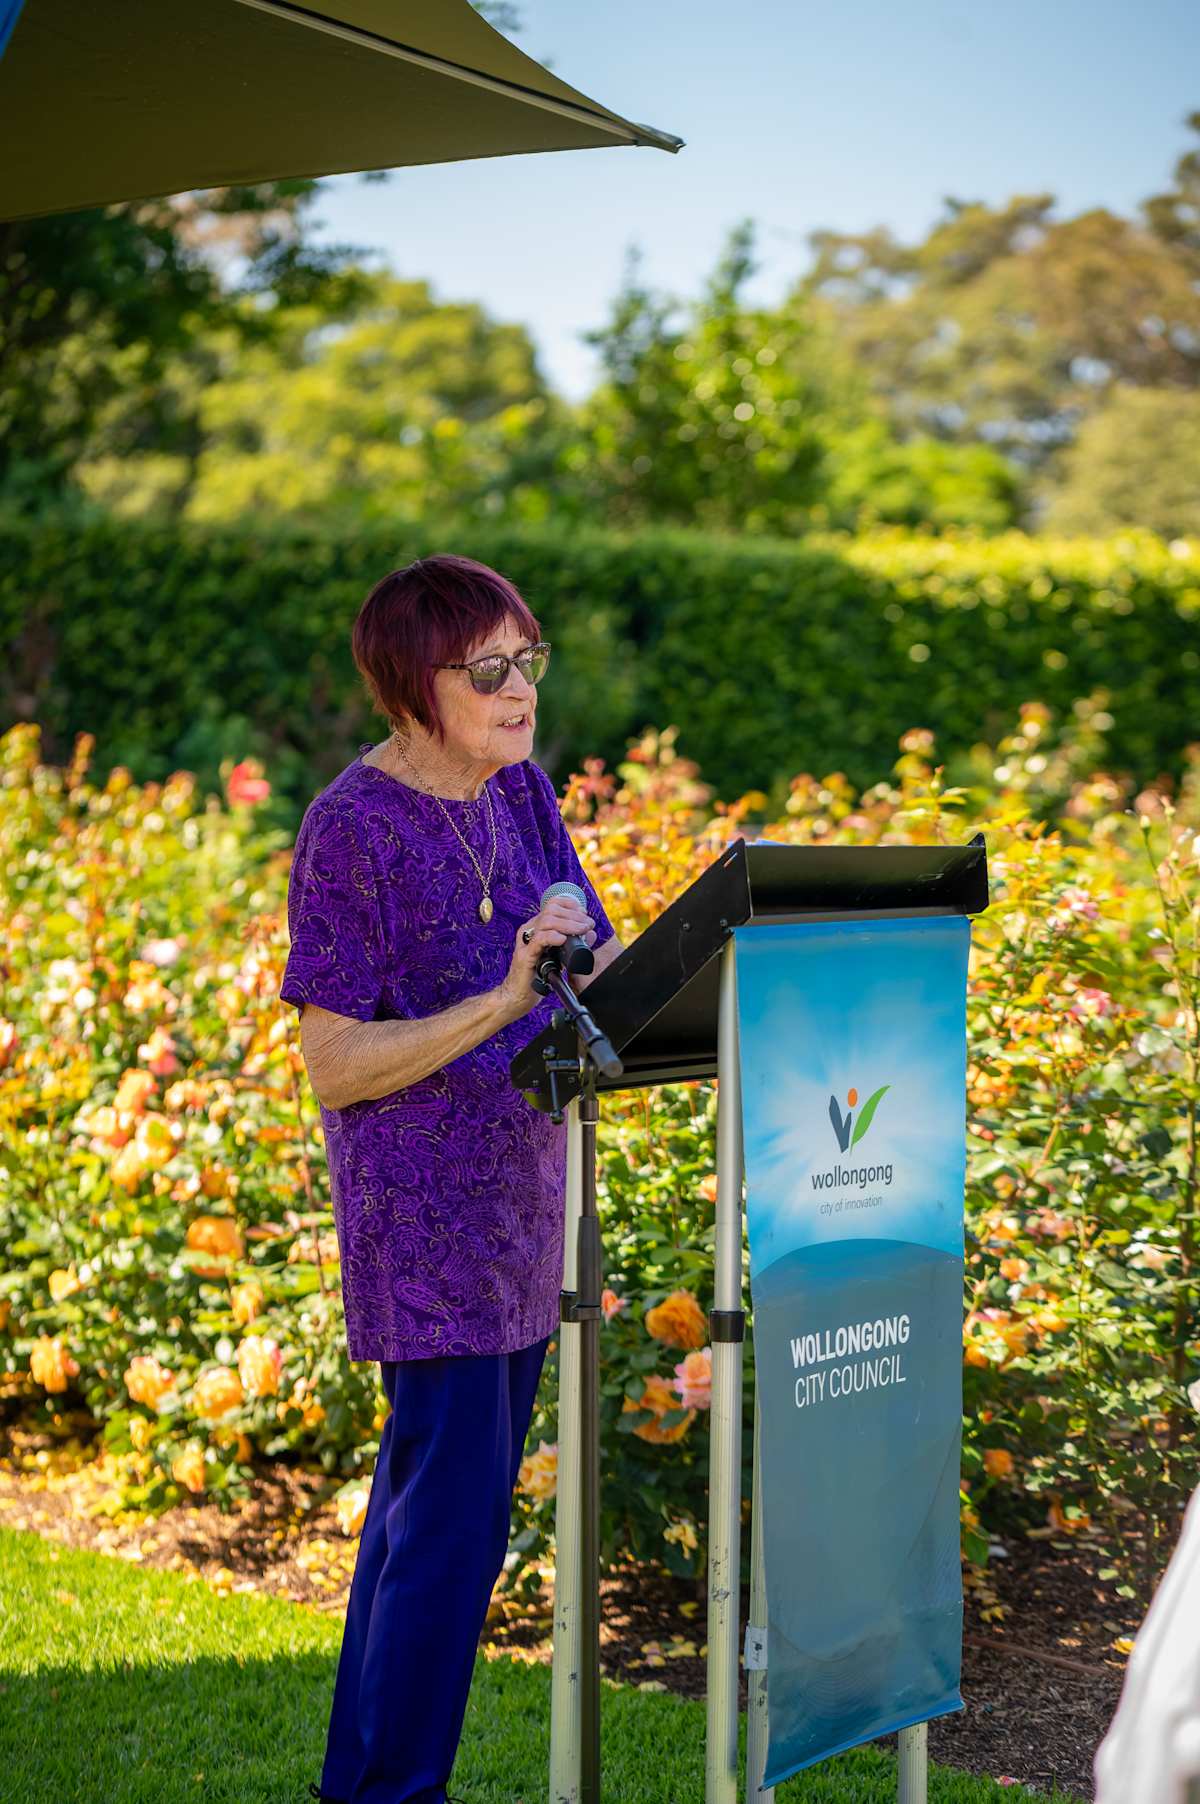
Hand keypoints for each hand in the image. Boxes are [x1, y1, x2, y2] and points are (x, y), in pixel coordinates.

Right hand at [497, 894, 595, 1020]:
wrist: (518, 996)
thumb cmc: (536, 977)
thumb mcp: (558, 956)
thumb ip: (573, 944)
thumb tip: (591, 933)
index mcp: (536, 928)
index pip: (552, 905)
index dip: (570, 905)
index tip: (584, 914)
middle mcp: (529, 931)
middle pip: (551, 910)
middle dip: (574, 915)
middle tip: (588, 924)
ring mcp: (526, 942)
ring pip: (547, 921)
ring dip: (569, 924)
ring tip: (582, 930)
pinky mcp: (525, 956)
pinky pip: (539, 939)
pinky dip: (553, 936)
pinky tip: (563, 940)